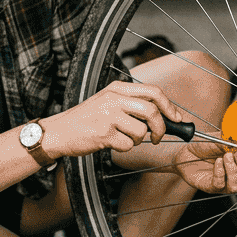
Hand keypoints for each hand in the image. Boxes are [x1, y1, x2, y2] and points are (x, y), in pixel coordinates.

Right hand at [41, 80, 182, 158]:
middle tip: (157, 137)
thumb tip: (164, 116)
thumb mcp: (108, 102)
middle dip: (160, 128)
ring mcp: (108, 115)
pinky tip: (111, 143)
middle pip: (152, 111)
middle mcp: (114, 99)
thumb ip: (132, 104)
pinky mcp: (104, 133)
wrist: (59, 132)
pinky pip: (127, 145)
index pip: (153, 92)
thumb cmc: (86, 119)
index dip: (170, 106)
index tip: (177, 118)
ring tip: (124, 138)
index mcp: (117, 88)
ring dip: (137, 140)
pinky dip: (123, 148)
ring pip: (140, 131)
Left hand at [171, 141, 236, 194]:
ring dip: (233, 170)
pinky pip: (220, 185)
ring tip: (225, 157)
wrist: (187, 151)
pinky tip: (217, 162)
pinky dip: (220, 173)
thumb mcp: (222, 138)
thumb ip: (235, 139)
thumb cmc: (206, 145)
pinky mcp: (212, 187)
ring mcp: (225, 183)